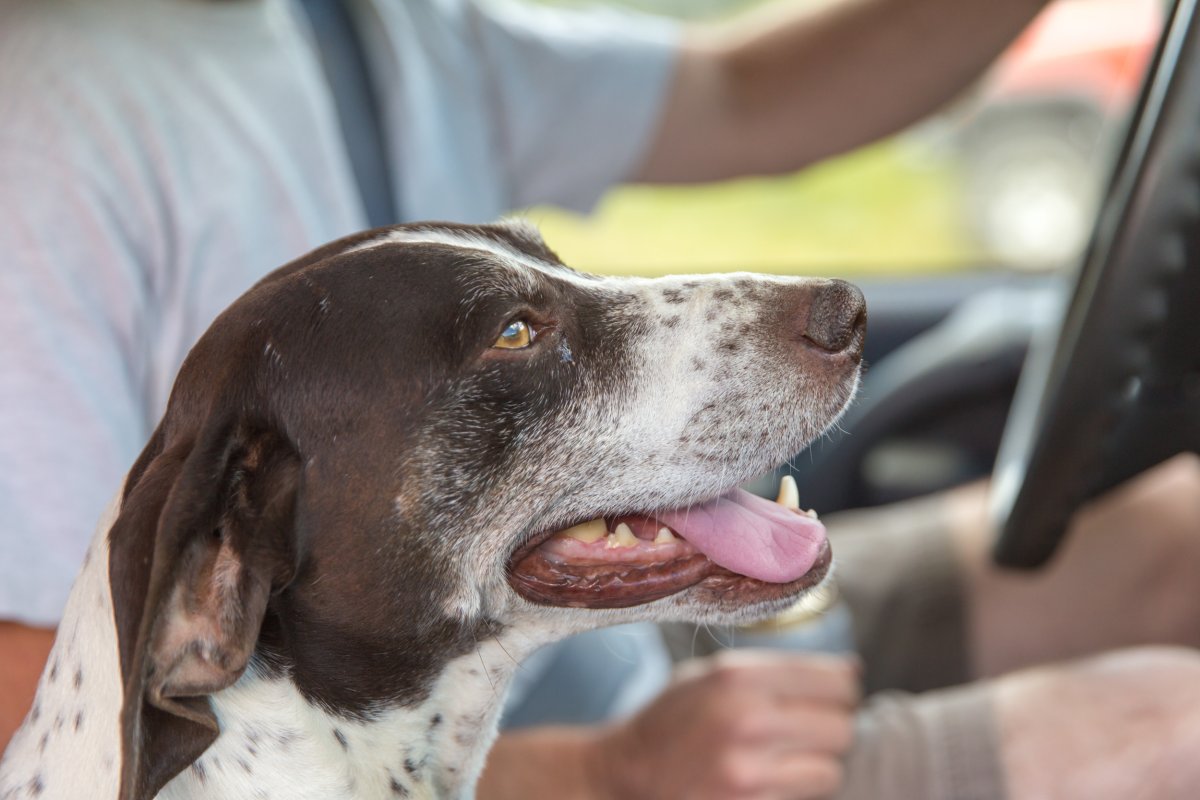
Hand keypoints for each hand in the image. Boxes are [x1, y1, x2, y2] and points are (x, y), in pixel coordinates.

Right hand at [590, 650, 859, 799]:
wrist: (626, 774)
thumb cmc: (671, 720)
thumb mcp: (711, 675)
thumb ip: (776, 671)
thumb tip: (851, 673)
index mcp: (739, 677)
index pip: (836, 681)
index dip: (841, 689)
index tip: (832, 695)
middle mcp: (748, 720)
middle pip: (842, 727)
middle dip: (831, 728)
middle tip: (809, 729)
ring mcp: (749, 772)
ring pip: (830, 769)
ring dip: (816, 765)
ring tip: (786, 758)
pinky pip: (803, 796)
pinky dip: (794, 789)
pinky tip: (768, 779)